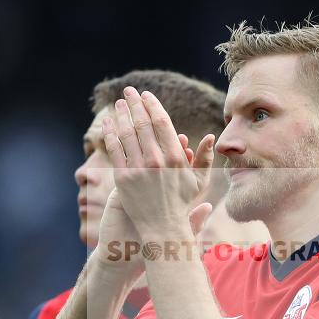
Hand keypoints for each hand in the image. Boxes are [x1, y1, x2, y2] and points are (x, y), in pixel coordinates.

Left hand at [102, 86, 214, 240]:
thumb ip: (205, 158)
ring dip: (122, 114)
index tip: (146, 95)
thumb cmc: (181, 203)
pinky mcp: (123, 178)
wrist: (161, 227)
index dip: (152, 105)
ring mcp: (138, 168)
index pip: (161, 122)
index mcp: (175, 157)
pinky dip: (110, 133)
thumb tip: (210, 137)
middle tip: (129, 92)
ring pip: (127, 133)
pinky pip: (115, 149)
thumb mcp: (199, 181)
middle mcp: (157, 160)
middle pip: (142, 123)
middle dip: (135, 103)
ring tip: (119, 102)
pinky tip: (108, 122)